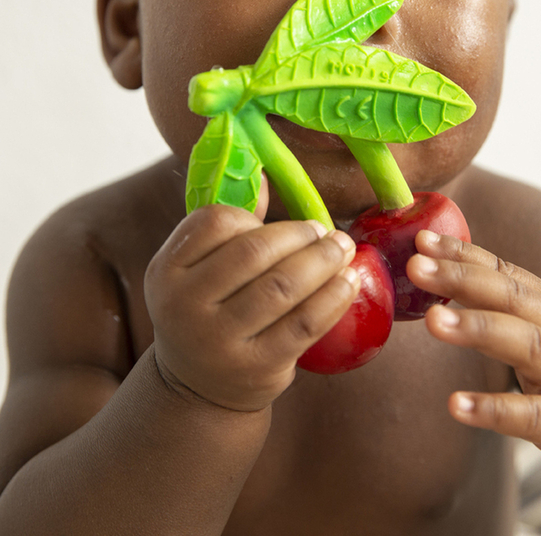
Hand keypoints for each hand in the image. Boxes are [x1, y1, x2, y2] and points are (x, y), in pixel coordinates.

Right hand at [144, 183, 359, 412]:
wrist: (198, 389)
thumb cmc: (208, 312)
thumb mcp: (199, 271)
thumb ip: (229, 227)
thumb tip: (264, 177)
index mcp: (166, 270)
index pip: (214, 222)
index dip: (255, 217)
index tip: (281, 224)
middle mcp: (183, 306)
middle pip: (254, 252)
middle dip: (300, 235)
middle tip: (326, 231)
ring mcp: (218, 341)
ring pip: (283, 286)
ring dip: (323, 260)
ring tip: (343, 248)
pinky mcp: (257, 367)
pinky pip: (305, 323)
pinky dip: (333, 296)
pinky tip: (349, 281)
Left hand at [407, 231, 540, 481]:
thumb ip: (498, 303)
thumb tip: (439, 270)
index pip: (504, 272)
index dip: (463, 255)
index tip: (422, 240)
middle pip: (513, 298)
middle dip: (463, 279)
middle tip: (416, 267)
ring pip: (527, 345)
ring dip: (478, 328)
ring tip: (433, 320)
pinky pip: (530, 416)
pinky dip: (493, 410)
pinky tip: (456, 405)